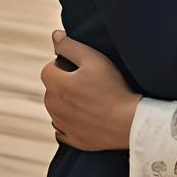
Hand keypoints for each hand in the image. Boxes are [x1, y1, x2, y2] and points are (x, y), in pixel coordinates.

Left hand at [41, 30, 140, 151]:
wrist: (128, 122)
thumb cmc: (112, 88)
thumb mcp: (93, 58)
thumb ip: (70, 45)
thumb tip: (55, 36)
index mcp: (58, 86)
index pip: (48, 70)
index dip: (63, 64)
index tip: (81, 68)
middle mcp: (55, 108)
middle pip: (51, 90)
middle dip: (63, 83)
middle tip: (88, 82)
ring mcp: (64, 126)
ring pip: (56, 109)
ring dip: (66, 102)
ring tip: (90, 98)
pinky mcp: (73, 140)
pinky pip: (63, 128)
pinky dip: (71, 121)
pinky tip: (87, 116)